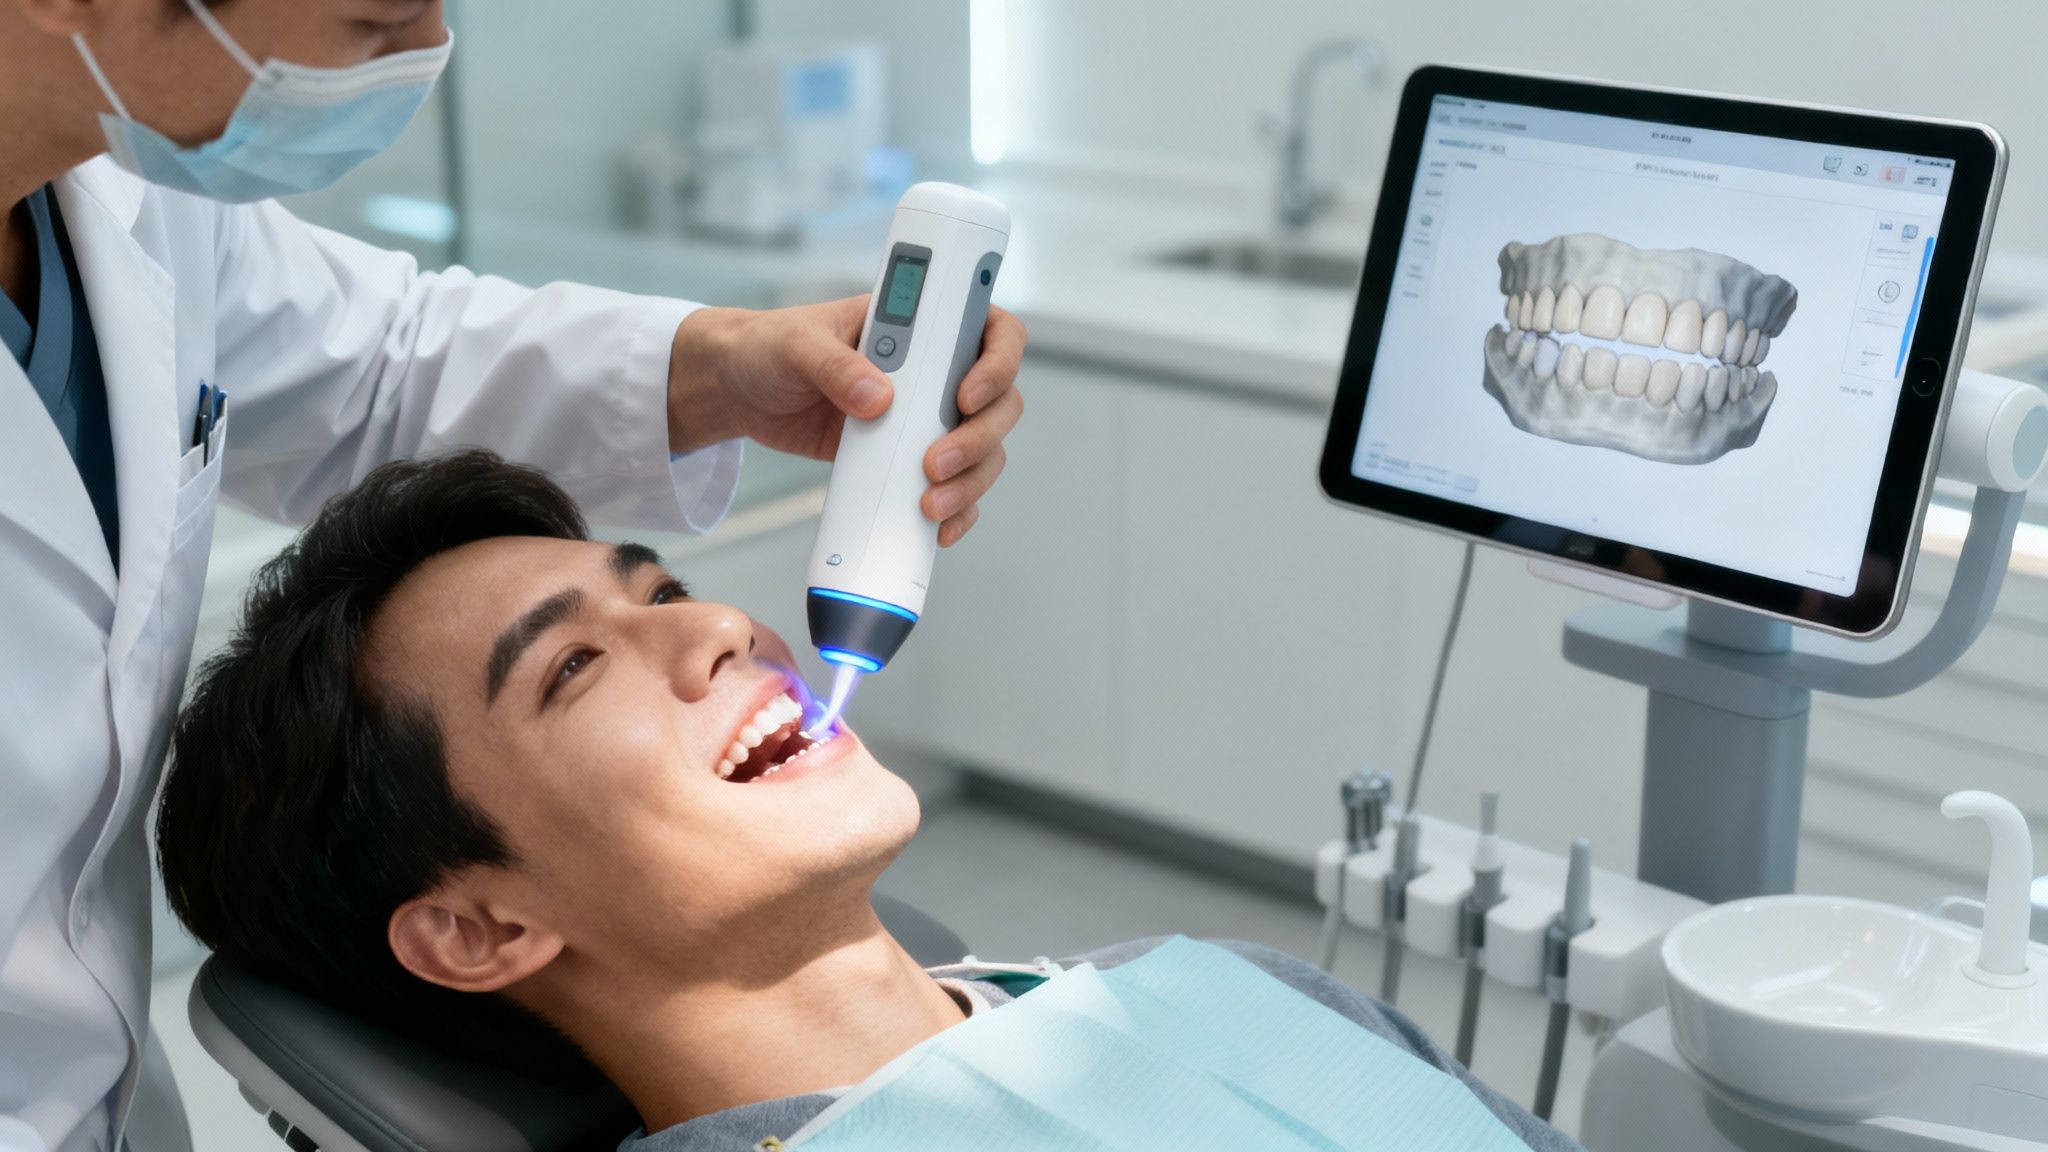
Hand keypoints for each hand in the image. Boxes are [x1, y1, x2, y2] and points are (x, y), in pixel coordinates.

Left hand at [669, 296, 1026, 545]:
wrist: (740, 391)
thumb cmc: (772, 347)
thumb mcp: (797, 345)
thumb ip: (835, 365)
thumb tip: (876, 398)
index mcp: (921, 325)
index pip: (993, 331)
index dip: (997, 363)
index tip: (966, 396)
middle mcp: (935, 371)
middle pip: (999, 402)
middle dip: (978, 438)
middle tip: (935, 464)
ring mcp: (925, 417)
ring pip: (984, 449)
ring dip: (970, 481)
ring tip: (930, 505)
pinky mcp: (906, 456)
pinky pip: (954, 485)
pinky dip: (957, 509)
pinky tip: (939, 528)